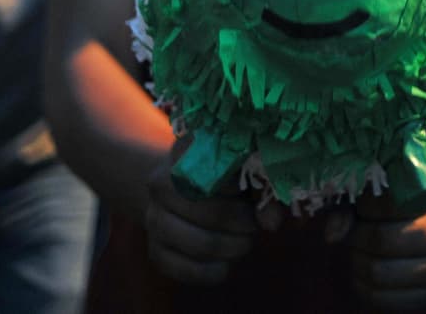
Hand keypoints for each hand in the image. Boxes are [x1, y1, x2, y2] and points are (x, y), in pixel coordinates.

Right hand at [145, 153, 260, 285]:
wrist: (178, 190)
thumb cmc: (221, 178)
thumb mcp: (242, 171)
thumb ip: (264, 187)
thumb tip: (272, 223)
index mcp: (183, 154)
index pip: (214, 174)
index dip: (240, 189)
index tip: (252, 194)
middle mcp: (160, 184)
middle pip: (208, 212)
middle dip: (242, 224)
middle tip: (253, 225)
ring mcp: (153, 219)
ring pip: (199, 244)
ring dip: (232, 249)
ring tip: (243, 242)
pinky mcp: (155, 251)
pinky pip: (188, 271)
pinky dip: (215, 271)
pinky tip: (226, 263)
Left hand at [350, 188, 425, 310]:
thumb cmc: (412, 196)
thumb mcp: (391, 185)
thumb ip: (358, 200)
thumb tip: (332, 233)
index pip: (394, 205)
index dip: (367, 206)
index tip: (360, 204)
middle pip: (386, 241)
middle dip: (358, 235)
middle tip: (351, 230)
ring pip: (381, 274)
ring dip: (358, 261)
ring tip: (357, 248)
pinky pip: (385, 300)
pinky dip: (364, 287)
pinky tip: (363, 271)